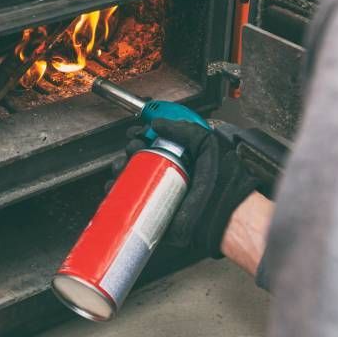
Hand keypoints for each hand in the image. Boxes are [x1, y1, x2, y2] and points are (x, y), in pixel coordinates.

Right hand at [111, 118, 259, 258]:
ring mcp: (162, 194)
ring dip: (120, 171)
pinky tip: (114, 187)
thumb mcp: (206, 143)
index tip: (136, 132)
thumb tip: (158, 124)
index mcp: (184, 159)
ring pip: (132, 180)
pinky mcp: (155, 212)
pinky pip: (131, 204)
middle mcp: (171, 175)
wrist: (223, 210)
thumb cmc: (223, 179)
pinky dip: (117, 196)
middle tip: (131, 150)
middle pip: (141, 160)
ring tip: (121, 167)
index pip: (158, 144)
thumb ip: (184, 130)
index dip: (144, 136)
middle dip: (130, 152)